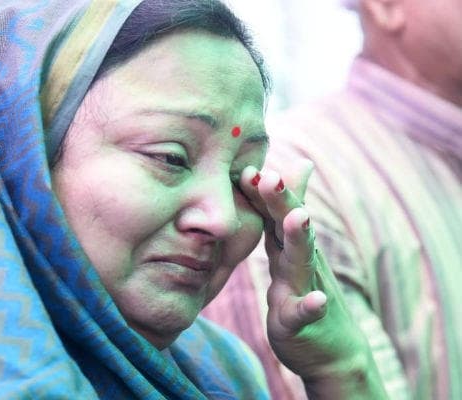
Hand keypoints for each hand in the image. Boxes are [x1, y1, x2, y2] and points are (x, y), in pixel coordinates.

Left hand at [238, 164, 387, 398]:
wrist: (332, 351)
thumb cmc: (305, 294)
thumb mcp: (289, 252)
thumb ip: (280, 216)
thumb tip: (286, 172)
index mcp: (286, 247)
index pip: (273, 212)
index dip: (261, 191)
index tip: (246, 165)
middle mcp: (298, 262)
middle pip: (289, 227)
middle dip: (282, 201)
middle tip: (270, 176)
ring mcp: (302, 290)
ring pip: (301, 261)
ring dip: (300, 238)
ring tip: (300, 217)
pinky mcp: (302, 322)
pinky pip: (306, 313)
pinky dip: (312, 306)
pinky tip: (317, 300)